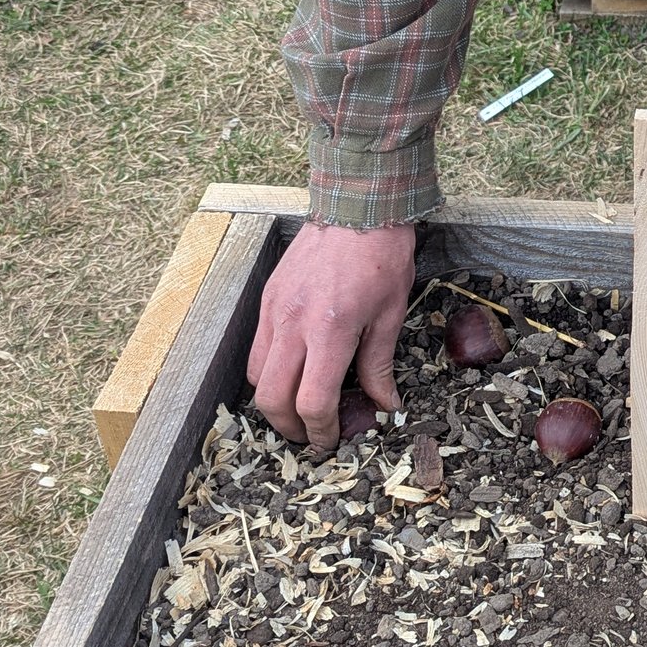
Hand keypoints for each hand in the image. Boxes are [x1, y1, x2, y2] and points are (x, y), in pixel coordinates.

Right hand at [247, 220, 417, 449]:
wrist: (358, 206)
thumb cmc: (382, 257)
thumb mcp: (391, 314)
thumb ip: (379, 365)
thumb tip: (384, 405)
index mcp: (330, 331)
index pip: (312, 402)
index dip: (321, 430)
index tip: (332, 440)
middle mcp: (293, 324)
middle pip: (271, 399)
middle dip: (290, 428)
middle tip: (311, 435)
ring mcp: (274, 310)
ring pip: (255, 376)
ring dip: (273, 402)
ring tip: (299, 409)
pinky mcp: (267, 298)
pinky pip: (256, 348)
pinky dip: (267, 371)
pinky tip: (291, 373)